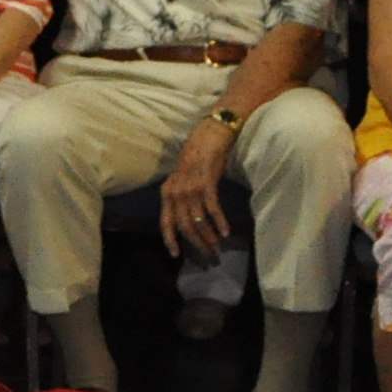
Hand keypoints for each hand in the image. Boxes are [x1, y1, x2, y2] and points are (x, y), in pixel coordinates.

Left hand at [160, 123, 239, 254]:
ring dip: (209, 236)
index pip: (165, 222)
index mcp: (166, 192)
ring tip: (218, 246)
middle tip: (208, 255)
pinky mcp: (206, 184)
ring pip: (198, 221)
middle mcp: (175, 192)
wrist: (208, 136)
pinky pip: (212, 209)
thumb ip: (181, 197)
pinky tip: (226, 232)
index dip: (170, 239)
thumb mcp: (182, 179)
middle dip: (197, 242)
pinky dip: (220, 222)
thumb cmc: (196, 157)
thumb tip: (187, 219)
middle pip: (184, 226)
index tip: (176, 254)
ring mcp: (190, 188)